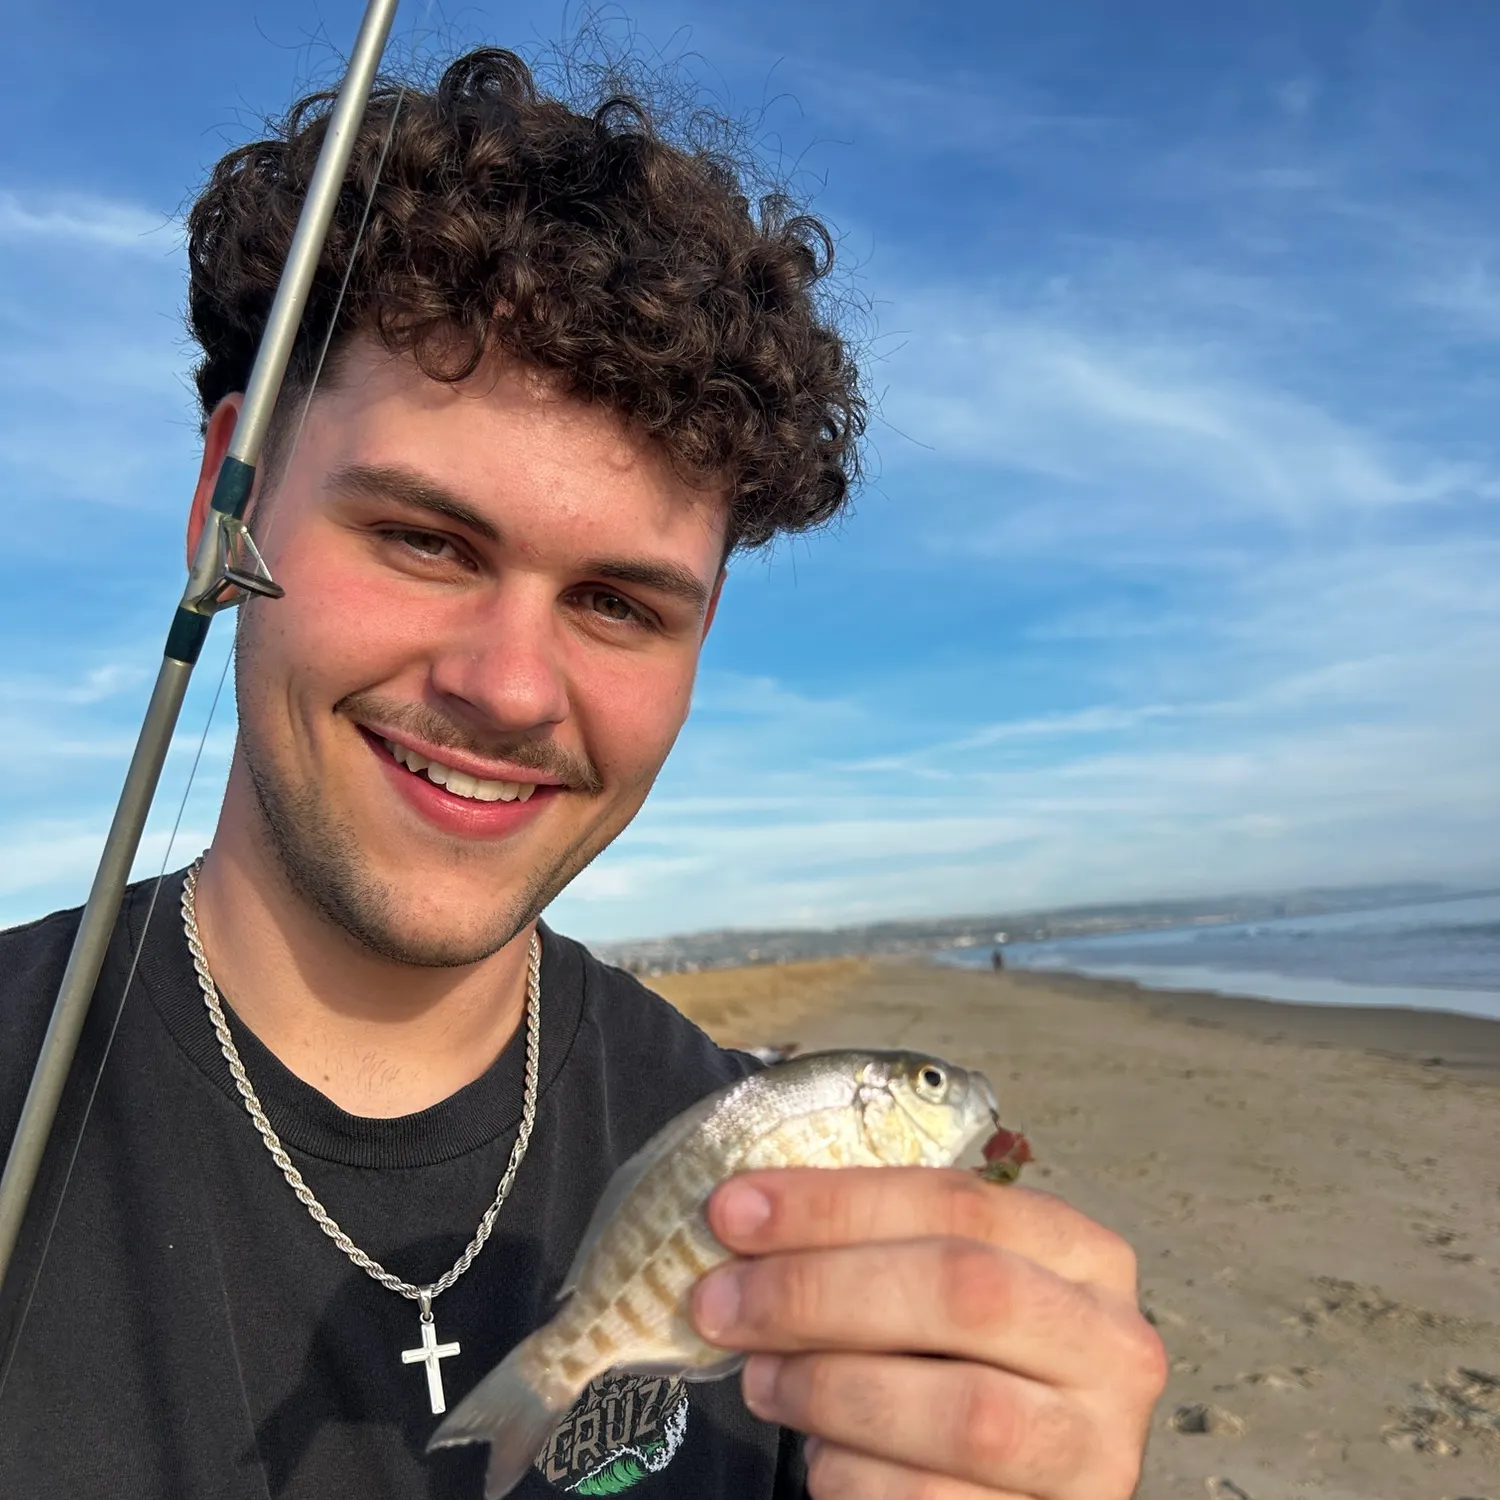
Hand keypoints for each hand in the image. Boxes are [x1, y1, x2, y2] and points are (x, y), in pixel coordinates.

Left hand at [690, 1168, 1165, 1499]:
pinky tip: (821, 1458)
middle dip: (821, 1291)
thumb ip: (871, 1249)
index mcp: (1082, 1254)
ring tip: (762, 1381)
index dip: (835, 1204)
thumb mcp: (934, 1285)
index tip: (733, 1211)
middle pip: (962, 1292)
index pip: (956, 1202)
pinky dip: (858, 1477)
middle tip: (721, 1301)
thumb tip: (742, 1220)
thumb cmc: (960, 1364)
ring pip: (964, 1411)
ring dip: (832, 1389)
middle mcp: (1111, 1346)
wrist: (1012, 1486)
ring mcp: (1097, 1449)